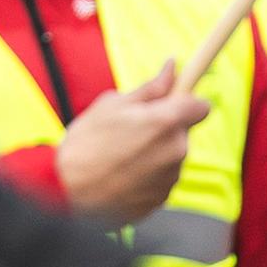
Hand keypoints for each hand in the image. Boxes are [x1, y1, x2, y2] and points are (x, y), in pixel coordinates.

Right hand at [57, 75, 208, 224]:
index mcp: (165, 121)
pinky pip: (161, 178)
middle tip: (131, 128)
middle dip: (164, 127)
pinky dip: (147, 174)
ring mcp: (170, 178)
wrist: (65, 191)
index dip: (186, 101)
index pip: (201, 106)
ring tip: (120, 154)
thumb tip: (172, 68)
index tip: (172, 101)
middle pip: (183, 132)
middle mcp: (175, 150)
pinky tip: (121, 174)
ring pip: (171, 156)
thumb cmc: (85, 143)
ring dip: (155, 152)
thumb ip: (150, 88)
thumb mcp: (112, 105)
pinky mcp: (161, 198)